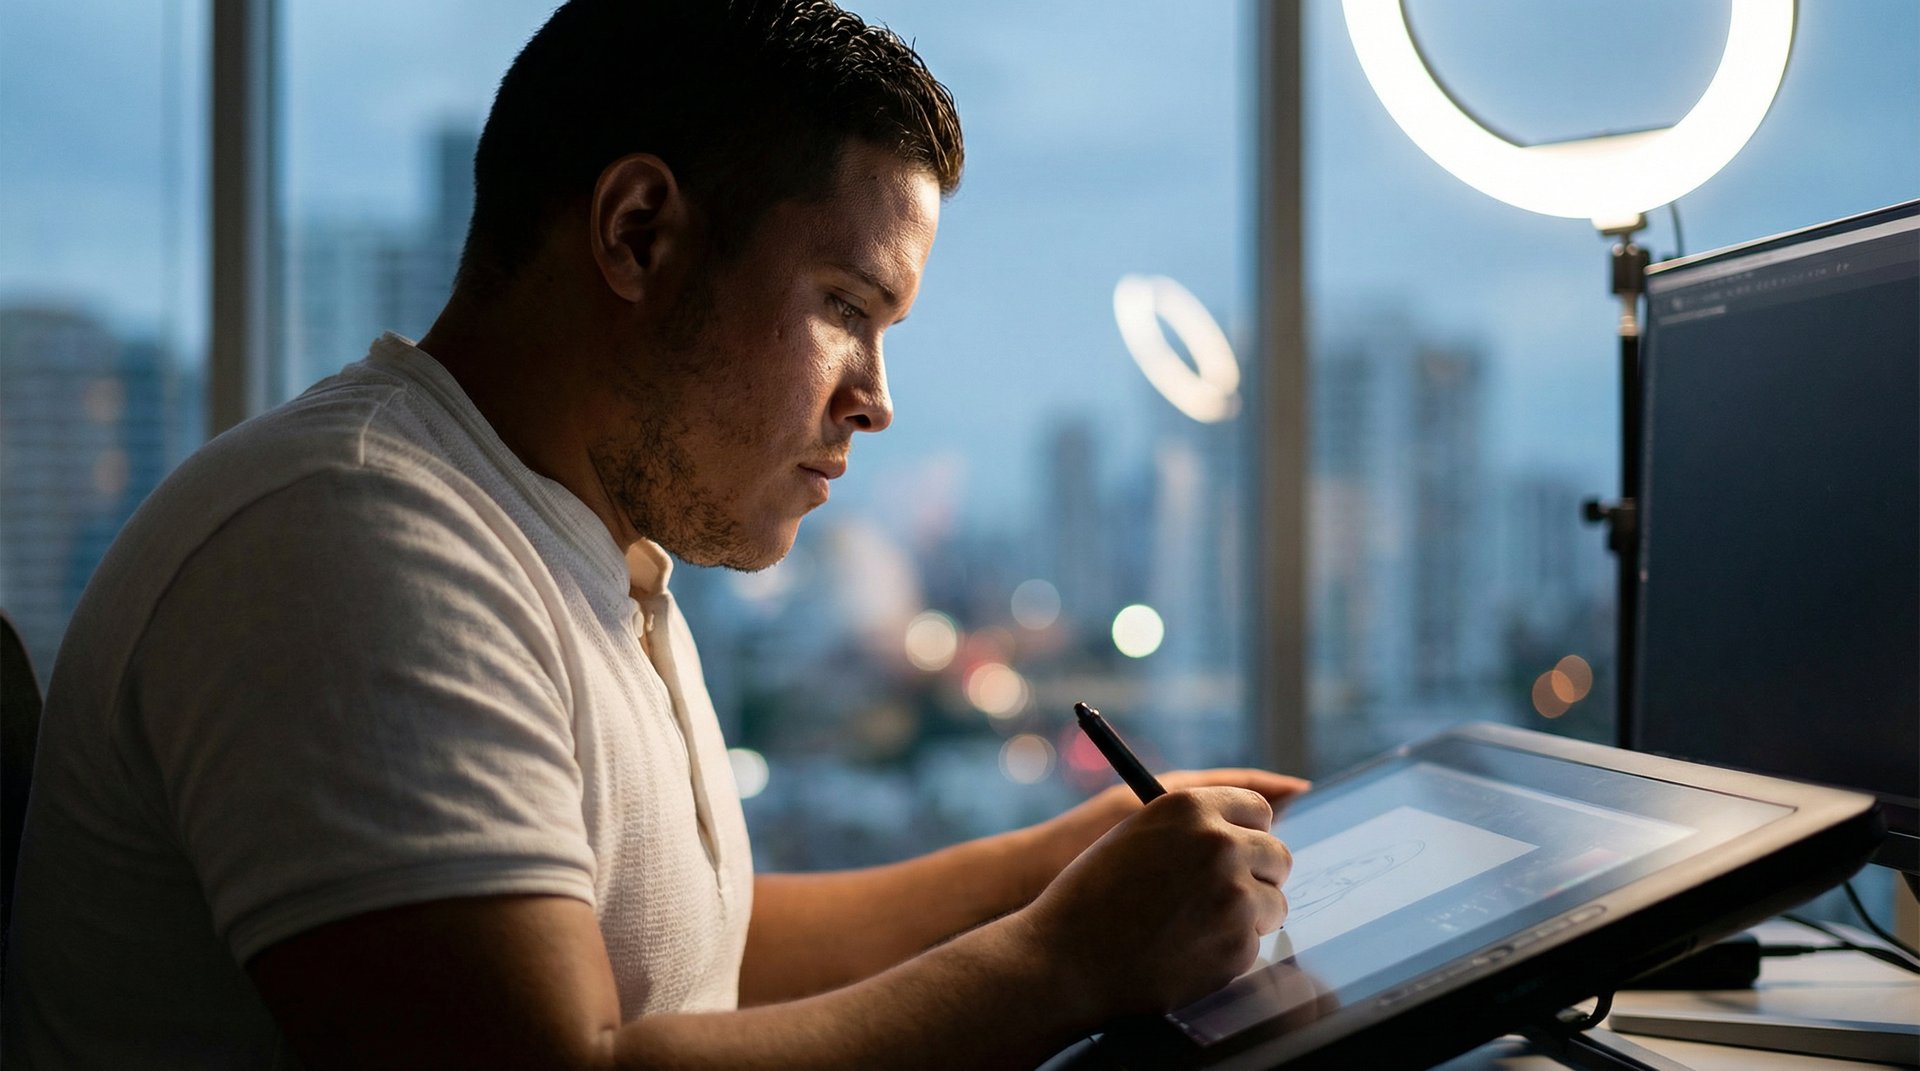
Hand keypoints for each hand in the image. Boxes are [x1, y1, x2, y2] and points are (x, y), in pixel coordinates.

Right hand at [1015, 787, 1294, 1017]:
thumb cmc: (1092, 894)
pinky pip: (1255, 943)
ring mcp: (1233, 894)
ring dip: (1248, 915)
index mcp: (1190, 807)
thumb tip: (1243, 833)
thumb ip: (1190, 827)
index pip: (1257, 807)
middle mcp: (1219, 843)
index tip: (1240, 849)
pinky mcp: (1238, 943)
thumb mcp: (1135, 833)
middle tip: (1225, 894)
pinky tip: (1188, 951)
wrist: (1066, 958)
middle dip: (1258, 874)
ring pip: (1274, 901)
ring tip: (1198, 925)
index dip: (1249, 831)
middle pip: (1277, 853)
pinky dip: (1229, 950)